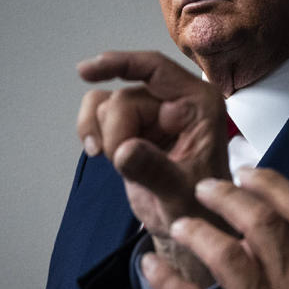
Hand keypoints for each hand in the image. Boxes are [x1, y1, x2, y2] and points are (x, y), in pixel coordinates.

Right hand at [76, 51, 232, 283]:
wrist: (189, 224)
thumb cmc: (198, 206)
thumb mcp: (181, 194)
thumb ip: (155, 171)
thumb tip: (126, 150)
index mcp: (201, 105)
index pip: (157, 69)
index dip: (121, 64)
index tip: (87, 70)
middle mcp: (179, 100)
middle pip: (124, 98)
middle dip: (116, 135)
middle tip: (128, 165)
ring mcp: (154, 110)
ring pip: (106, 105)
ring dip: (106, 138)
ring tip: (125, 166)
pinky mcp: (133, 122)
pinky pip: (97, 113)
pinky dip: (91, 132)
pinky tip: (99, 153)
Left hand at [142, 168, 288, 288]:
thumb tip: (262, 226)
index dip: (270, 183)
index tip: (246, 172)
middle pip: (261, 222)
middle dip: (228, 197)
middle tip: (204, 188)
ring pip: (227, 254)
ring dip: (198, 232)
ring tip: (180, 225)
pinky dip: (168, 281)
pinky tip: (151, 265)